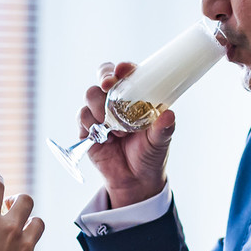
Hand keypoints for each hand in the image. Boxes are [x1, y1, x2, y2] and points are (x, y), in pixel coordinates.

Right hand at [79, 61, 174, 206]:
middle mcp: (116, 101)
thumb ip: (163, 128)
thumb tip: (169, 114)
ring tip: (117, 129)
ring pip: (91, 94)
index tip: (123, 70)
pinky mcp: (87, 128)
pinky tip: (106, 137)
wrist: (135, 181)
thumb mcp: (160, 141)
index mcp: (136, 97)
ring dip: (101, 108)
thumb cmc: (151, 155)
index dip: (123, 68)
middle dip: (104, 77)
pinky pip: (82, 115)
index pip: (127, 74)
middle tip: (108, 86)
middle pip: (104, 76)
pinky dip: (91, 123)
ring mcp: (100, 113)